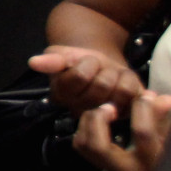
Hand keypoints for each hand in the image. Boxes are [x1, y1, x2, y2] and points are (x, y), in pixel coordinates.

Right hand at [30, 45, 144, 114]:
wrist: (101, 66)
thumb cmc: (80, 61)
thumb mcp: (64, 55)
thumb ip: (51, 60)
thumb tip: (33, 62)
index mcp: (62, 95)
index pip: (80, 76)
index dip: (88, 63)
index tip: (85, 62)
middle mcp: (81, 111)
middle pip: (103, 84)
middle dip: (105, 69)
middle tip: (100, 70)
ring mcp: (104, 116)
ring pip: (121, 91)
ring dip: (120, 75)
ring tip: (112, 76)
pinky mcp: (126, 115)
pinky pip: (137, 96)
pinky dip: (133, 82)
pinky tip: (123, 83)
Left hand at [75, 92, 170, 170]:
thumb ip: (164, 120)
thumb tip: (163, 98)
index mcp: (152, 165)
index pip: (142, 134)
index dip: (143, 109)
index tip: (147, 97)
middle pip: (98, 146)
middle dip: (99, 119)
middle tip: (110, 106)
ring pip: (85, 146)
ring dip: (88, 123)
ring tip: (103, 111)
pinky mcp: (103, 166)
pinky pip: (82, 147)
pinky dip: (84, 129)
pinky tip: (98, 120)